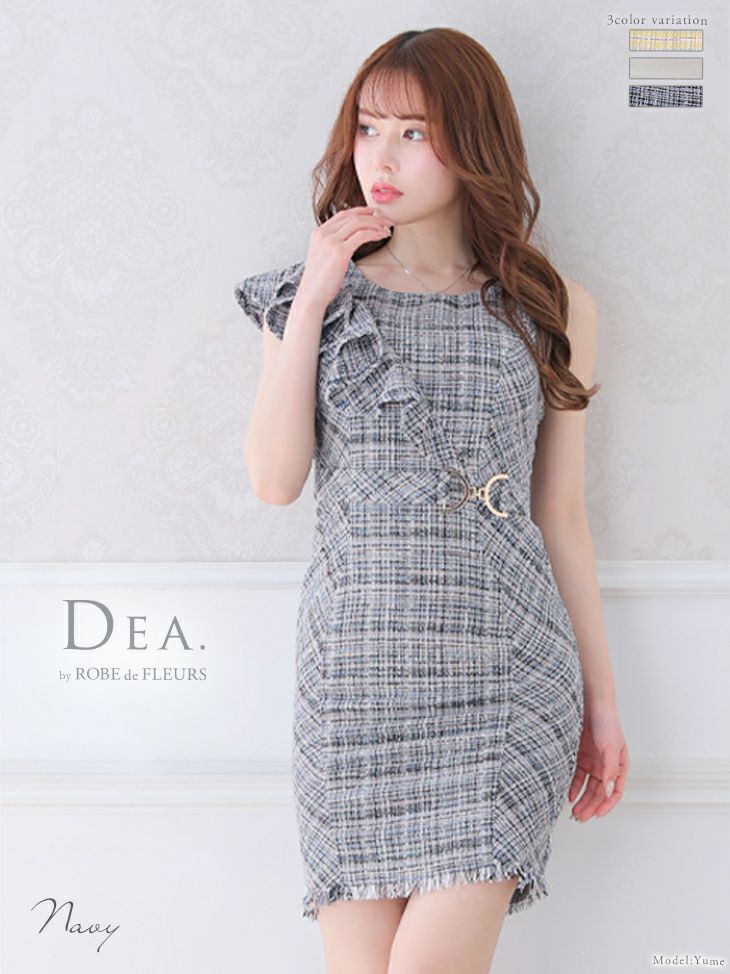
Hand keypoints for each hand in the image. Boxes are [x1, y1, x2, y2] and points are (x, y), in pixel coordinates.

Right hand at [296, 205, 391, 310]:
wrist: (312, 295)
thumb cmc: (320, 281)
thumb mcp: (323, 257)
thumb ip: (332, 245)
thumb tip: (350, 242)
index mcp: (318, 233)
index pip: (343, 214)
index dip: (361, 211)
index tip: (374, 213)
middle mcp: (323, 233)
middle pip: (352, 216)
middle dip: (372, 217)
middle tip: (386, 221)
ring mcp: (330, 241)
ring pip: (358, 223)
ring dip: (376, 224)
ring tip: (386, 230)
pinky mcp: (339, 252)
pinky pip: (362, 235)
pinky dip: (374, 233)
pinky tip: (381, 236)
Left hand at [568, 697, 628, 820]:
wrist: (591, 703)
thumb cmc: (607, 722)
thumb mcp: (611, 747)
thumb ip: (610, 770)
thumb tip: (608, 790)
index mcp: (619, 765)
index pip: (615, 791)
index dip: (606, 805)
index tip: (596, 815)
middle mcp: (606, 765)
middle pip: (599, 792)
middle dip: (591, 806)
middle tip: (581, 817)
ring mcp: (593, 761)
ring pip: (588, 786)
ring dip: (582, 799)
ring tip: (574, 810)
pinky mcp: (580, 755)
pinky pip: (577, 775)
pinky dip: (574, 786)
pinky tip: (568, 793)